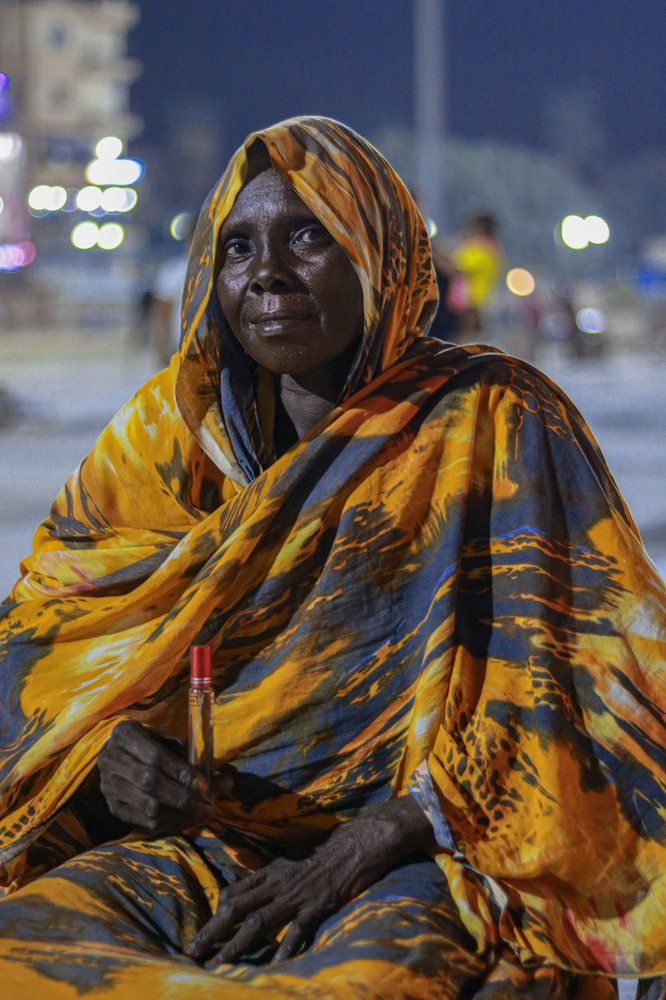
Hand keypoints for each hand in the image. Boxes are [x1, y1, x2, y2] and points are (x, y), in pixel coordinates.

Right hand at [97, 720, 215, 835]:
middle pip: (150, 784)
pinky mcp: (114, 808)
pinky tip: (187, 822)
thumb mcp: (166, 739)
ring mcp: (109, 787)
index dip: (181, 772)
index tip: (204, 786)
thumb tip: (222, 779)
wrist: (116, 755)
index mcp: (126, 734)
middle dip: (184, 798)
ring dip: (180, 816)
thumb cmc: (149, 743)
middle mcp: (111, 760)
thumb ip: (190, 755)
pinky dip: (169, 825)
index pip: (155, 757)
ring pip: (147, 807)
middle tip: (209, 808)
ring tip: (203, 816)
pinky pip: (143, 823)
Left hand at [184, 796, 433, 965]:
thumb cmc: (324, 855)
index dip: (213, 915)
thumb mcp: (290, 863)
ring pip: (260, 921)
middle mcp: (278, 883)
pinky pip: (298, 928)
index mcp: (271, 873)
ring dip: (238, 943)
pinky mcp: (318, 904)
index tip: (197, 936)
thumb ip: (267, 879)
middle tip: (192, 953)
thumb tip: (241, 893)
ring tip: (221, 963)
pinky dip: (286, 948)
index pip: (233, 894)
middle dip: (212, 931)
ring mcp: (297, 895)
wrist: (357, 844)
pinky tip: (275, 966)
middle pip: (237, 909)